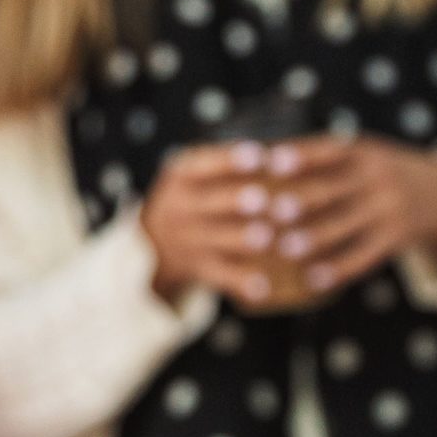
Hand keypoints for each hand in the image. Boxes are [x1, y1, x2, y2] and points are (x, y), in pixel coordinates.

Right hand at [141, 143, 280, 309]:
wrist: (153, 241)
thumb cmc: (194, 195)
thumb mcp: (193, 171)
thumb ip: (225, 161)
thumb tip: (282, 150)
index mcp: (182, 176)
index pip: (203, 164)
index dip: (229, 160)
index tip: (258, 155)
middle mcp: (181, 207)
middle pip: (208, 203)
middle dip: (236, 200)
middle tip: (262, 198)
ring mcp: (189, 239)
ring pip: (215, 240)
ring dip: (241, 239)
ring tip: (266, 237)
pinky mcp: (199, 267)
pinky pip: (220, 275)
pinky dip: (241, 282)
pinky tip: (263, 286)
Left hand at [257, 134, 436, 298]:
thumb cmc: (380, 172)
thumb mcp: (364, 152)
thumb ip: (325, 155)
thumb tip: (263, 158)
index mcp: (364, 152)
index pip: (330, 151)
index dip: (302, 157)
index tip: (273, 163)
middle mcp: (377, 179)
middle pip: (334, 190)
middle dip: (302, 201)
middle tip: (271, 212)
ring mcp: (388, 210)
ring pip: (346, 226)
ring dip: (315, 238)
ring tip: (285, 248)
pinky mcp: (396, 238)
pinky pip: (364, 255)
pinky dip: (338, 268)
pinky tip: (313, 279)